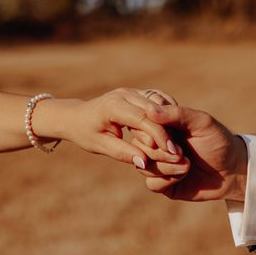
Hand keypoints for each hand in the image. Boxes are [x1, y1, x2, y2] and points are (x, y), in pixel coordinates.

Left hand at [33, 88, 181, 165]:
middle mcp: (125, 94)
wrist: (76, 116)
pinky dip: (167, 113)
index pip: (143, 119)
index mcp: (114, 106)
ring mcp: (132, 91)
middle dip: (168, 131)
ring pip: (159, 102)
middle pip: (154, 110)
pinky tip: (172, 129)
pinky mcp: (138, 93)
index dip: (159, 136)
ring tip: (176, 143)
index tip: (172, 153)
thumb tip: (144, 163)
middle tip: (179, 152)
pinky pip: (158, 99)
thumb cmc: (86, 133)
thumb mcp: (101, 146)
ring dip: (170, 121)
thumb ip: (123, 153)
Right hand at [134, 104, 247, 201]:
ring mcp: (159, 163)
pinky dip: (168, 180)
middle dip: (161, 153)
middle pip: (138, 147)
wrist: (233, 170)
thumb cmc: (218, 141)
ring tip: (187, 165)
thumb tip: (148, 109)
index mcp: (163, 125)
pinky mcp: (163, 183)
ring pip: (143, 166)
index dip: (152, 134)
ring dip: (166, 167)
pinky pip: (152, 184)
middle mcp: (157, 143)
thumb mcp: (201, 123)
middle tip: (182, 153)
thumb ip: (177, 114)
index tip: (173, 139)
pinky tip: (184, 175)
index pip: (141, 125)